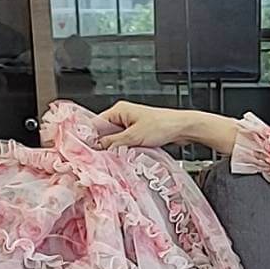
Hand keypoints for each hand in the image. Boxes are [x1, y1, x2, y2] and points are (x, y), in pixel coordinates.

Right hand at [95, 101, 238, 153]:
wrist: (183, 128)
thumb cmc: (163, 125)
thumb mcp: (133, 136)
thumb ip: (113, 142)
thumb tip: (98, 147)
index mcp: (119, 110)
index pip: (96, 123)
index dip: (90, 137)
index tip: (86, 150)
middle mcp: (123, 116)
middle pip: (105, 133)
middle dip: (104, 145)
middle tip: (101, 158)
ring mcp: (131, 125)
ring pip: (115, 140)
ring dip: (116, 149)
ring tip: (115, 157)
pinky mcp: (138, 134)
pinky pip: (126, 144)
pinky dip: (125, 150)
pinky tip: (125, 157)